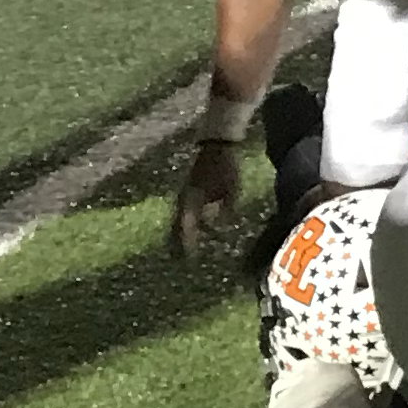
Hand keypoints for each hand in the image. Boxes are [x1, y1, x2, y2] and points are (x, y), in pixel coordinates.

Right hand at [170, 137, 240, 256]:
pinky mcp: (185, 193)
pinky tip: (187, 233)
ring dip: (177, 236)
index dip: (187, 244)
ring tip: (178, 251)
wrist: (216, 146)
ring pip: (176, 221)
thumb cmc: (226, 167)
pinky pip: (181, 214)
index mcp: (191, 200)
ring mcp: (182, 196)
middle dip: (177, 244)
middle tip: (179, 261)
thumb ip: (226, 208)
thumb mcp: (231, 188)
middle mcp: (182, 200)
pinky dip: (181, 225)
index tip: (189, 258)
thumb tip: (220, 226)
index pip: (186, 228)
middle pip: (176, 227)